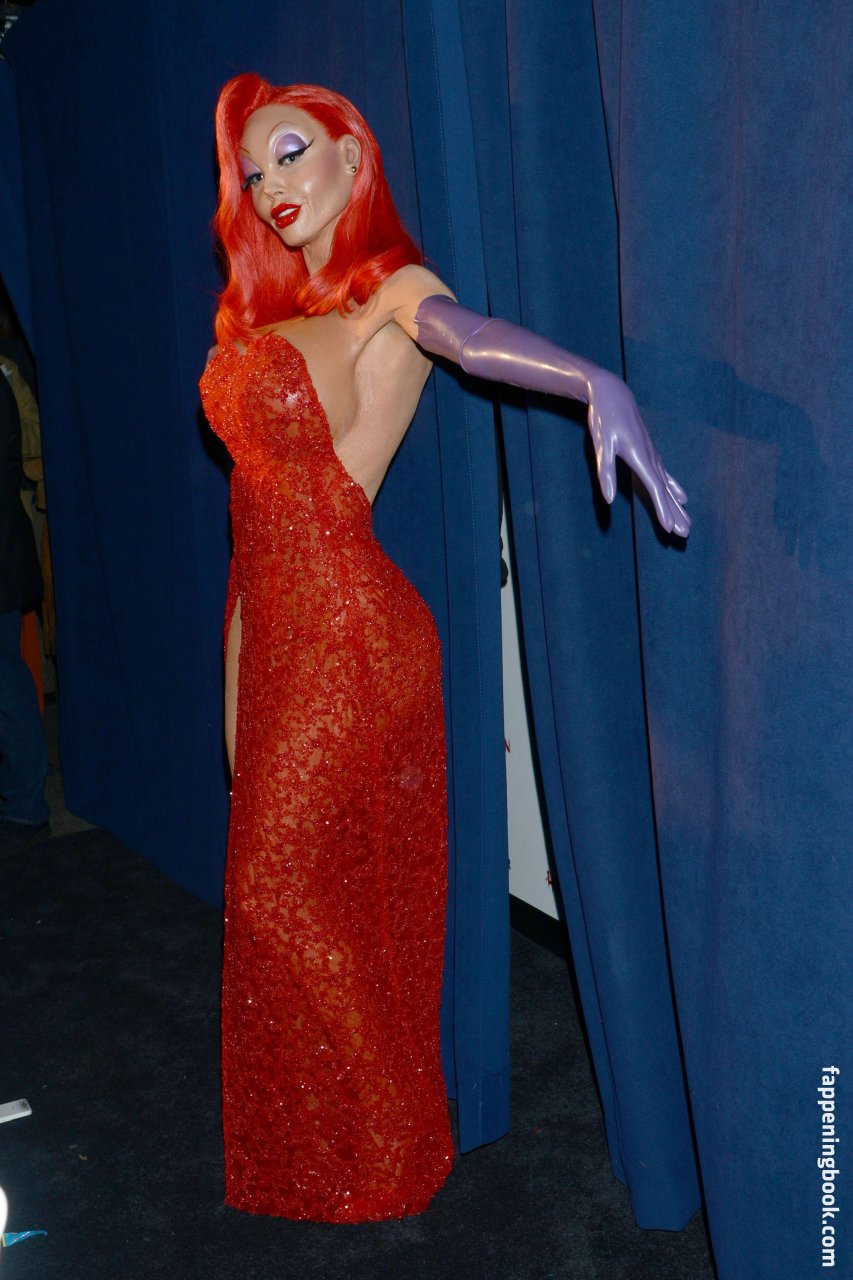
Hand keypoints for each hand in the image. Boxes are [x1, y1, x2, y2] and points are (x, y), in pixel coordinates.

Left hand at [587, 371, 689, 535]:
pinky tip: (682, 497)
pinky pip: (665, 474)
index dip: (662, 509)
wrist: (612, 393)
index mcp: (639, 456)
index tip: (670, 528)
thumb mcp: (601, 446)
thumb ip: (606, 473)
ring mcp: (652, 453)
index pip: (654, 488)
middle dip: (675, 513)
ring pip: (667, 484)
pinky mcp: (649, 451)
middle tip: (685, 534)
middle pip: (665, 490)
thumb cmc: (604, 419)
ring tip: (688, 522)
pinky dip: (674, 488)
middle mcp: (650, 456)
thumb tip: (609, 500)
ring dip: (677, 505)